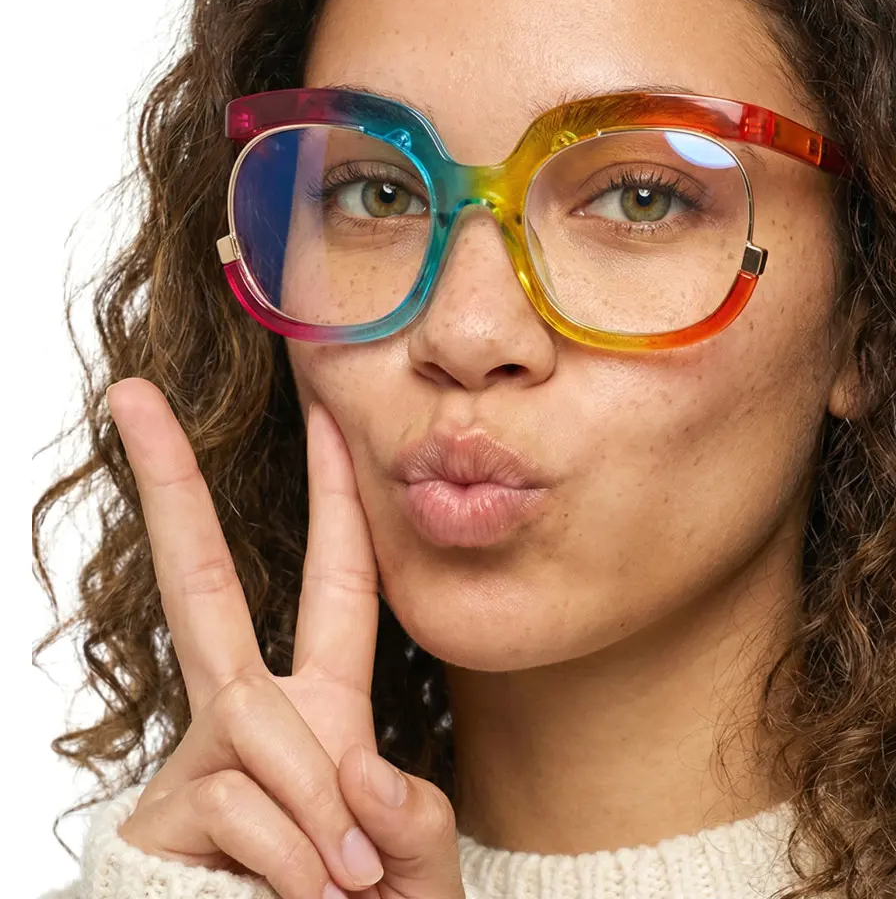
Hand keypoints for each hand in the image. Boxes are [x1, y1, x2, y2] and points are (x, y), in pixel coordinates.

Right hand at [107, 378, 465, 898]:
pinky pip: (245, 804)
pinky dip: (293, 862)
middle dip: (170, 486)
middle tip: (132, 395)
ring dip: (316, 815)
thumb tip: (357, 774)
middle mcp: (252, 714)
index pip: (336, 578)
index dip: (334, 496)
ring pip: (256, 721)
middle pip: (203, 582)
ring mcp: (203, 762)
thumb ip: (409, 820)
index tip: (323, 414)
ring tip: (347, 891)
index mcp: (322, 704)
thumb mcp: (413, 866)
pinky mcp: (165, 817)